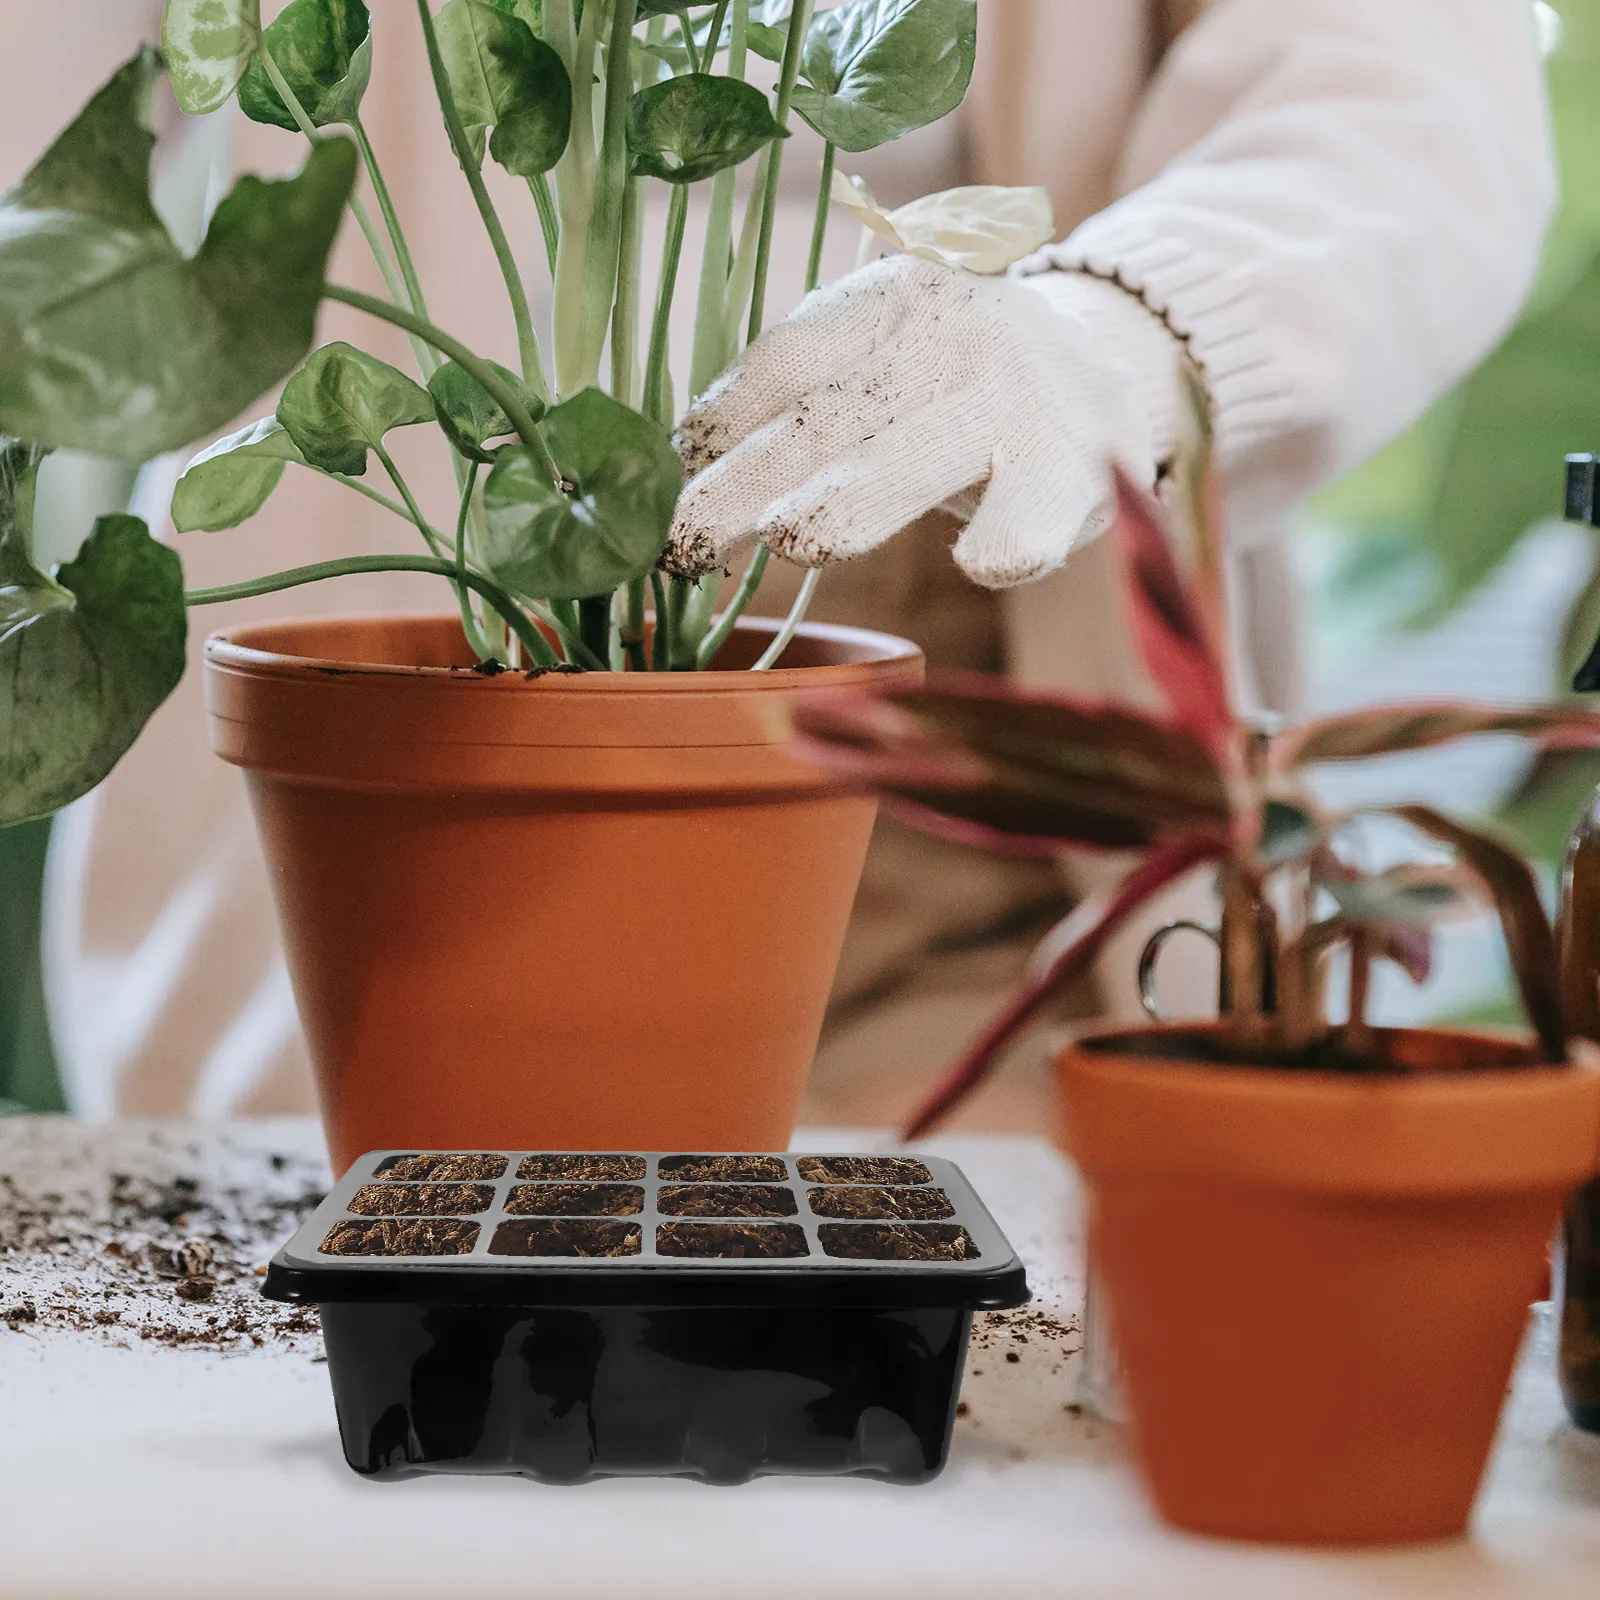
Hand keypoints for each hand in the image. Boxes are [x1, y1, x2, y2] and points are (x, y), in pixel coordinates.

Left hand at [663, 255, 1180, 588]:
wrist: (1107, 363)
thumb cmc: (955, 385)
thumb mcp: (881, 365)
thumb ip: (803, 402)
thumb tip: (680, 469)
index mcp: (882, 304)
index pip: (781, 366)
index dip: (715, 431)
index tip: (660, 494)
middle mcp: (946, 338)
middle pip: (825, 423)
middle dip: (744, 490)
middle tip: (682, 546)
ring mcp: (1011, 402)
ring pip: (917, 462)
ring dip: (850, 504)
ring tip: (793, 540)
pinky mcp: (1073, 469)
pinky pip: (1032, 514)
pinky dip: (1007, 541)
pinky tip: (980, 561)